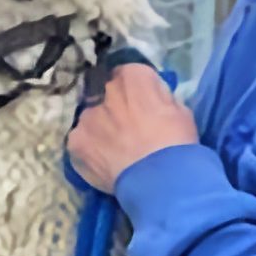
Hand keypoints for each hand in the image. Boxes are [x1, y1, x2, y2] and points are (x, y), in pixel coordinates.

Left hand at [67, 65, 198, 192]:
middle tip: (127, 129)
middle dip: (114, 108)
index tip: (141, 106)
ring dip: (100, 129)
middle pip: (105, 95)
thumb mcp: (181, 110)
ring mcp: (86, 117)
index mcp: (133, 77)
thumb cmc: (177, 144)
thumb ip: (159, 98)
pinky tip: (103, 163)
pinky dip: (89, 151)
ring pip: (90, 119)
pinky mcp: (75, 142)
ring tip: (115, 150)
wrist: (161, 180)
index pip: (128, 74)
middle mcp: (104, 91)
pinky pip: (81, 142)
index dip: (134, 92)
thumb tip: (152, 100)